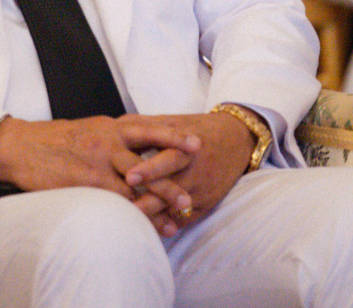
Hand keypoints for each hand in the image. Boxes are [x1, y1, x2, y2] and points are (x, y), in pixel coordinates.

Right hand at [0, 115, 199, 234]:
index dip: (174, 135)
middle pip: (150, 154)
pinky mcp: (86, 182)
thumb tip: (141, 143)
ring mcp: (98, 162)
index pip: (149, 128)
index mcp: (112, 126)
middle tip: (196, 181)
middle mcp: (109, 140)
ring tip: (181, 212)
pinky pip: (117, 199)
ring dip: (161, 198)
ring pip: (137, 181)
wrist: (22, 147)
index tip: (197, 143)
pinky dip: (135, 211)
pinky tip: (148, 223)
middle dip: (175, 169)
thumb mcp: (91, 129)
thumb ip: (117, 136)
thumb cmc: (58, 140)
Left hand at [124, 111, 253, 227]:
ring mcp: (203, 190)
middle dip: (150, 199)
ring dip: (155, 217)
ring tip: (130, 224)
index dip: (150, 169)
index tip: (129, 177)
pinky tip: (149, 230)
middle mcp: (198, 169)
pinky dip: (167, 225)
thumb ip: (147, 125)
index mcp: (189, 146)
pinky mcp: (207, 205)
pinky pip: (186, 220)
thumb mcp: (176, 122)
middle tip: (126, 208)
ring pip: (177, 209)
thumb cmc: (198, 129)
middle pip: (174, 188)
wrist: (238, 140)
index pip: (170, 159)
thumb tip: (114, 124)